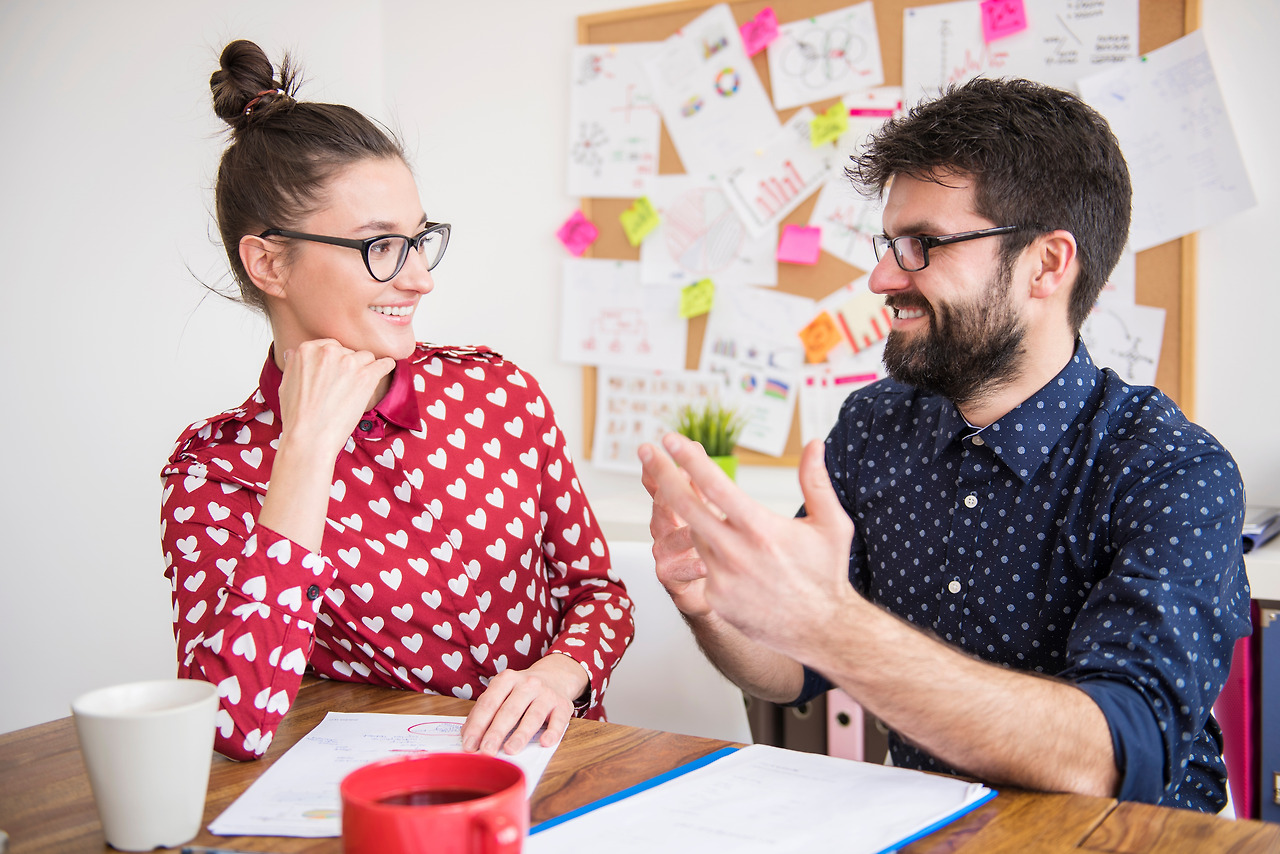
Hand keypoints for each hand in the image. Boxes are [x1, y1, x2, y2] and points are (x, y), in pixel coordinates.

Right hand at [276, 339, 395, 457]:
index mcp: (307, 350)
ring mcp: (349, 363)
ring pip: (366, 357)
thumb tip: (294, 353)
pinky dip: (386, 367)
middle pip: (349, 352)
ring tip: (360, 387)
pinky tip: (386, 369)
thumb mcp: (284, 383)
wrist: (309, 437)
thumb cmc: (297, 416)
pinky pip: (385, 363)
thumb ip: (293, 364)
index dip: (335, 362)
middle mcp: (328, 351)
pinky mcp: (366, 376)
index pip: (331, 346)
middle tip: (346, 386)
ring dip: (365, 369)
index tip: (337, 373)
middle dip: (349, 367)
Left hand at [459, 654, 586, 754]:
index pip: (489, 703)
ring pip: (533, 715)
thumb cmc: (521, 691)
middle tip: (486, 751)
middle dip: (496, 732)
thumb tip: (467, 736)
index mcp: (507, 679)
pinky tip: (545, 743)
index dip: (477, 725)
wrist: (555, 676)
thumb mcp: (502, 693)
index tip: (469, 745)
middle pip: (509, 710)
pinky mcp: (563, 705)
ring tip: (510, 750)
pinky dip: (552, 732)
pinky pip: (559, 720)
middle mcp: (528, 684)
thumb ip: (485, 711)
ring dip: (521, 734)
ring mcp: (547, 694)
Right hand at [639, 454, 711, 617]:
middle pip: (661, 504)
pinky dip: (693, 567)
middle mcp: (662, 526)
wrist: (712, 589)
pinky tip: (705, 565)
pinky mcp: (669, 577)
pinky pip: (679, 571)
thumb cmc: (710, 546)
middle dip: (664, 484)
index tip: (663, 446)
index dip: (659, 465)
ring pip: (670, 538)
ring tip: (697, 528)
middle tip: (673, 471)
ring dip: (685, 533)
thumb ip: (698, 483)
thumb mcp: (706, 510)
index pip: (660, 482)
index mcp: (671, 507)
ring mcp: (663, 551)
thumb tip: (695, 447)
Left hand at [640, 434, 855, 657]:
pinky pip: (701, 564)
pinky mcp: (716, 598)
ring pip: (694, 534)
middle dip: (662, 474)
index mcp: (761, 529)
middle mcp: (736, 552)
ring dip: (691, 514)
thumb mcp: (831, 524)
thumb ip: (816, 481)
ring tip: (689, 492)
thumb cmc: (826, 574)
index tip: (670, 439)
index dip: (689, 460)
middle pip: (685, 506)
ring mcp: (722, 577)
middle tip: (645, 451)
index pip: (715, 486)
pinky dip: (708, 550)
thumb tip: (815, 443)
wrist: (822, 630)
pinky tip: (725, 547)